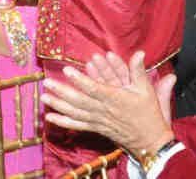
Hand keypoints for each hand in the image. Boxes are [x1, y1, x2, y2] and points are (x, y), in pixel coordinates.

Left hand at [42, 50, 175, 152]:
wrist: (151, 142)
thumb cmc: (149, 114)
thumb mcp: (147, 90)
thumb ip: (139, 71)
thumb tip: (140, 52)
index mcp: (116, 99)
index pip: (95, 88)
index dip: (80, 80)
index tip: (67, 70)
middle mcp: (104, 111)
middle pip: (80, 101)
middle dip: (63, 91)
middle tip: (47, 82)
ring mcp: (99, 121)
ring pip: (76, 113)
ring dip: (59, 105)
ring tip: (44, 96)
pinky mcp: (97, 128)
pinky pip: (78, 125)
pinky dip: (63, 122)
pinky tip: (50, 117)